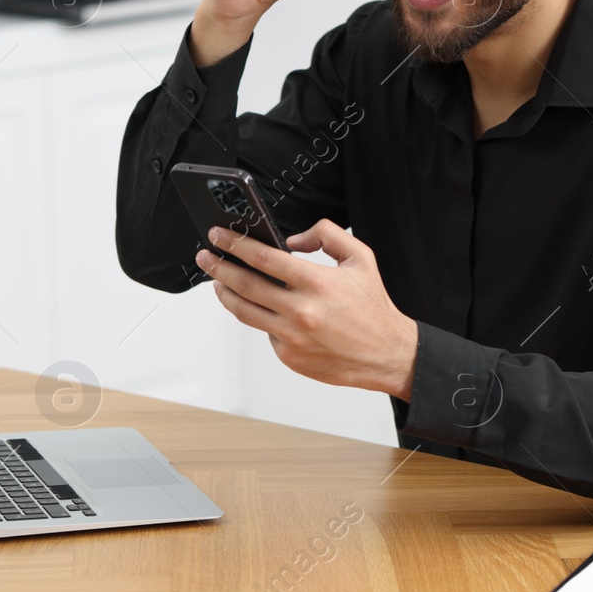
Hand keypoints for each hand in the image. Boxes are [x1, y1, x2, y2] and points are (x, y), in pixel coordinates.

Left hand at [194, 219, 417, 399]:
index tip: (219, 236)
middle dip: (219, 267)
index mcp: (316, 282)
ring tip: (218, 281)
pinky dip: (259, 317)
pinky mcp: (288, 356)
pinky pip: (264, 331)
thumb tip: (290, 240)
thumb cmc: (373, 307)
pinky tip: (260, 307)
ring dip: (225, 293)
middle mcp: (300, 310)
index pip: (263, 258)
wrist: (386, 354)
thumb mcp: (360, 258)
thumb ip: (326, 235)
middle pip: (244, 285)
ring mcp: (291, 336)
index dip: (235, 244)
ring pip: (244, 311)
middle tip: (206, 256)